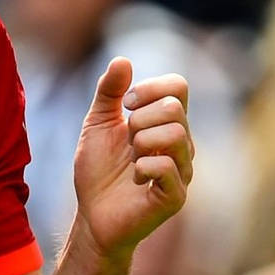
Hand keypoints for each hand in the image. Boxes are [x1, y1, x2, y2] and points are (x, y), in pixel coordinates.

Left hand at [72, 58, 192, 262]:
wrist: (92, 214)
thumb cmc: (98, 170)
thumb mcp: (97, 123)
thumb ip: (109, 92)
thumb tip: (123, 59)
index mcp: (166, 123)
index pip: (178, 87)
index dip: (150, 88)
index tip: (126, 104)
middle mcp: (182, 144)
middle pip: (175, 108)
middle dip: (140, 119)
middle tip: (127, 141)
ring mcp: (183, 170)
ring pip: (177, 135)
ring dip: (141, 143)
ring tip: (130, 160)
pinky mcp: (176, 196)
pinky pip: (166, 168)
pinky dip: (142, 167)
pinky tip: (134, 179)